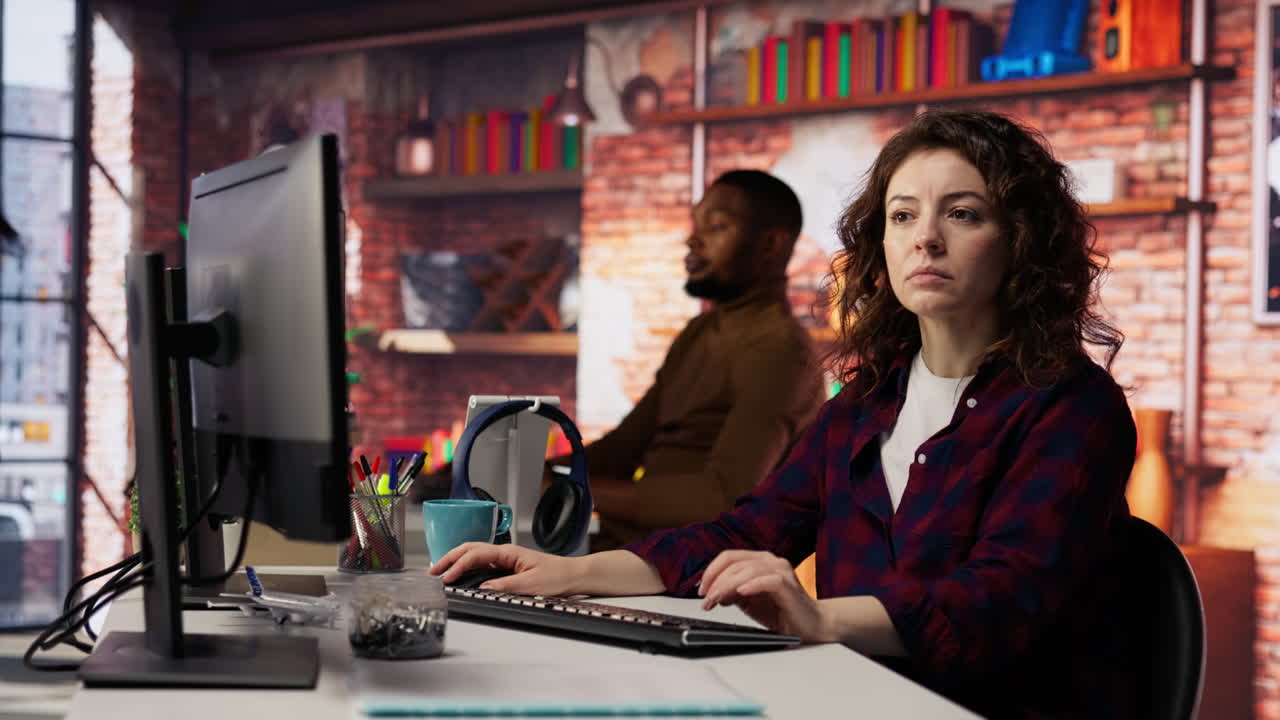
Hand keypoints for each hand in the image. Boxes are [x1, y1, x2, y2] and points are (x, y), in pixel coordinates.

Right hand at [429, 541, 580, 595]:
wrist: (575, 575)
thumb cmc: (558, 576)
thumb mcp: (533, 584)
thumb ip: (507, 586)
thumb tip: (484, 589)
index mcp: (509, 552)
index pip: (477, 555)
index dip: (459, 565)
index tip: (447, 577)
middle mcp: (505, 553)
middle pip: (470, 550)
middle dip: (449, 559)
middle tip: (433, 572)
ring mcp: (505, 559)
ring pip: (474, 555)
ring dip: (456, 561)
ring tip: (440, 571)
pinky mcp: (507, 567)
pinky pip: (482, 564)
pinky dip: (466, 567)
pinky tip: (460, 574)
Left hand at [697, 550, 834, 643]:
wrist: (811, 624)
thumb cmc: (781, 611)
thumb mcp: (748, 601)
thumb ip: (731, 593)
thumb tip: (712, 592)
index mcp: (759, 561)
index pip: (729, 557)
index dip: (711, 572)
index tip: (701, 590)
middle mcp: (770, 561)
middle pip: (734, 563)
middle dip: (715, 582)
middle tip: (706, 600)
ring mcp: (780, 571)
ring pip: (747, 570)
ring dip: (727, 585)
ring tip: (717, 600)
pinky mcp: (788, 585)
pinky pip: (768, 580)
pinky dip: (752, 585)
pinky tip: (741, 593)